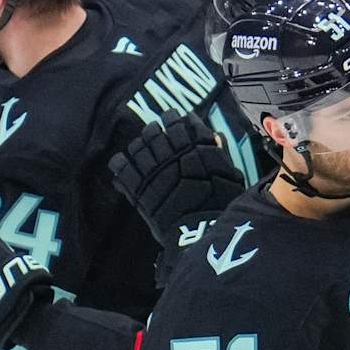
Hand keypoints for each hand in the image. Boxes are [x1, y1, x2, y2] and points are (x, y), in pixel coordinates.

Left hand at [107, 116, 243, 248]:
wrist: (199, 230)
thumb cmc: (219, 205)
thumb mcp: (229, 176)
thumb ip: (219, 154)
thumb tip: (215, 136)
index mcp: (194, 147)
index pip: (181, 122)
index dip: (177, 119)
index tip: (177, 121)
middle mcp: (170, 152)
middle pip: (155, 130)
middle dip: (156, 130)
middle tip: (158, 134)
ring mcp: (151, 168)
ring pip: (137, 144)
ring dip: (140, 145)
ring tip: (144, 150)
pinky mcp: (137, 185)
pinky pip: (120, 164)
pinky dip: (121, 162)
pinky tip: (126, 165)